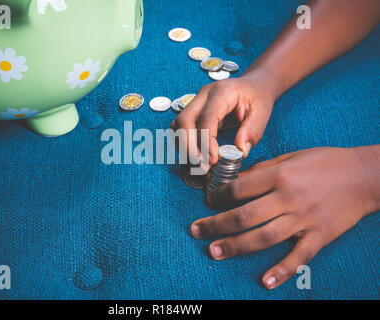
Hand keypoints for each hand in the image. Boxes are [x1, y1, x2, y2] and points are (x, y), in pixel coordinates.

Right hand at [170, 73, 274, 166]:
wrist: (252, 85)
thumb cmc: (257, 97)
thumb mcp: (262, 113)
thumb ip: (252, 131)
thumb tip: (240, 151)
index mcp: (222, 92)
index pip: (206, 118)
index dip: (206, 142)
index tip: (213, 159)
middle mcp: (203, 95)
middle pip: (184, 121)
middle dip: (189, 147)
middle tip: (202, 166)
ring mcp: (195, 102)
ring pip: (177, 125)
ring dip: (184, 146)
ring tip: (198, 163)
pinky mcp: (192, 110)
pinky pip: (178, 128)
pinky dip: (182, 143)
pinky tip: (195, 154)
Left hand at [190, 146, 379, 288]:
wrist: (365, 175)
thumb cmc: (326, 162)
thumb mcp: (292, 156)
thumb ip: (264, 169)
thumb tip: (239, 179)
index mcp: (280, 176)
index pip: (240, 188)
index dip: (219, 195)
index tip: (208, 201)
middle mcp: (288, 198)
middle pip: (244, 216)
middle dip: (216, 224)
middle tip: (197, 231)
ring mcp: (304, 219)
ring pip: (263, 237)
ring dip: (236, 246)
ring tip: (214, 251)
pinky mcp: (319, 235)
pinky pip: (299, 256)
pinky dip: (282, 270)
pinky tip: (265, 281)